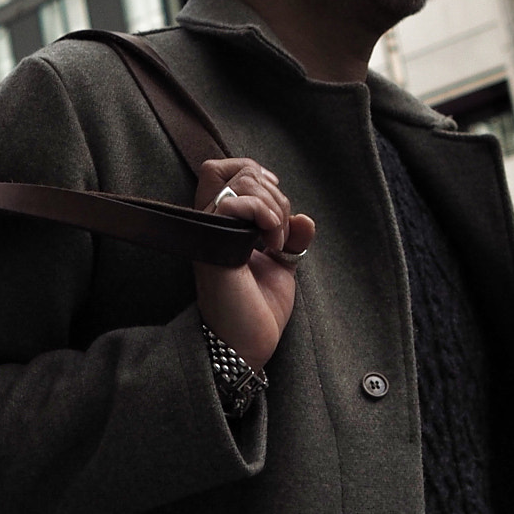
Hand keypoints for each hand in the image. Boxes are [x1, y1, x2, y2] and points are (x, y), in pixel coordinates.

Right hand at [193, 157, 315, 372]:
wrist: (247, 344)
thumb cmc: (258, 310)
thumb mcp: (282, 266)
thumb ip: (291, 239)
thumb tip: (305, 218)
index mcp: (222, 225)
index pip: (224, 169)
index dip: (253, 172)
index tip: (276, 200)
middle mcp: (210, 225)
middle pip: (238, 171)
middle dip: (274, 196)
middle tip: (280, 235)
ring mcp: (209, 233)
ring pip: (241, 183)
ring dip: (273, 210)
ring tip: (276, 244)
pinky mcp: (213, 246)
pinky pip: (234, 204)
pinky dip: (265, 216)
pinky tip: (271, 246)